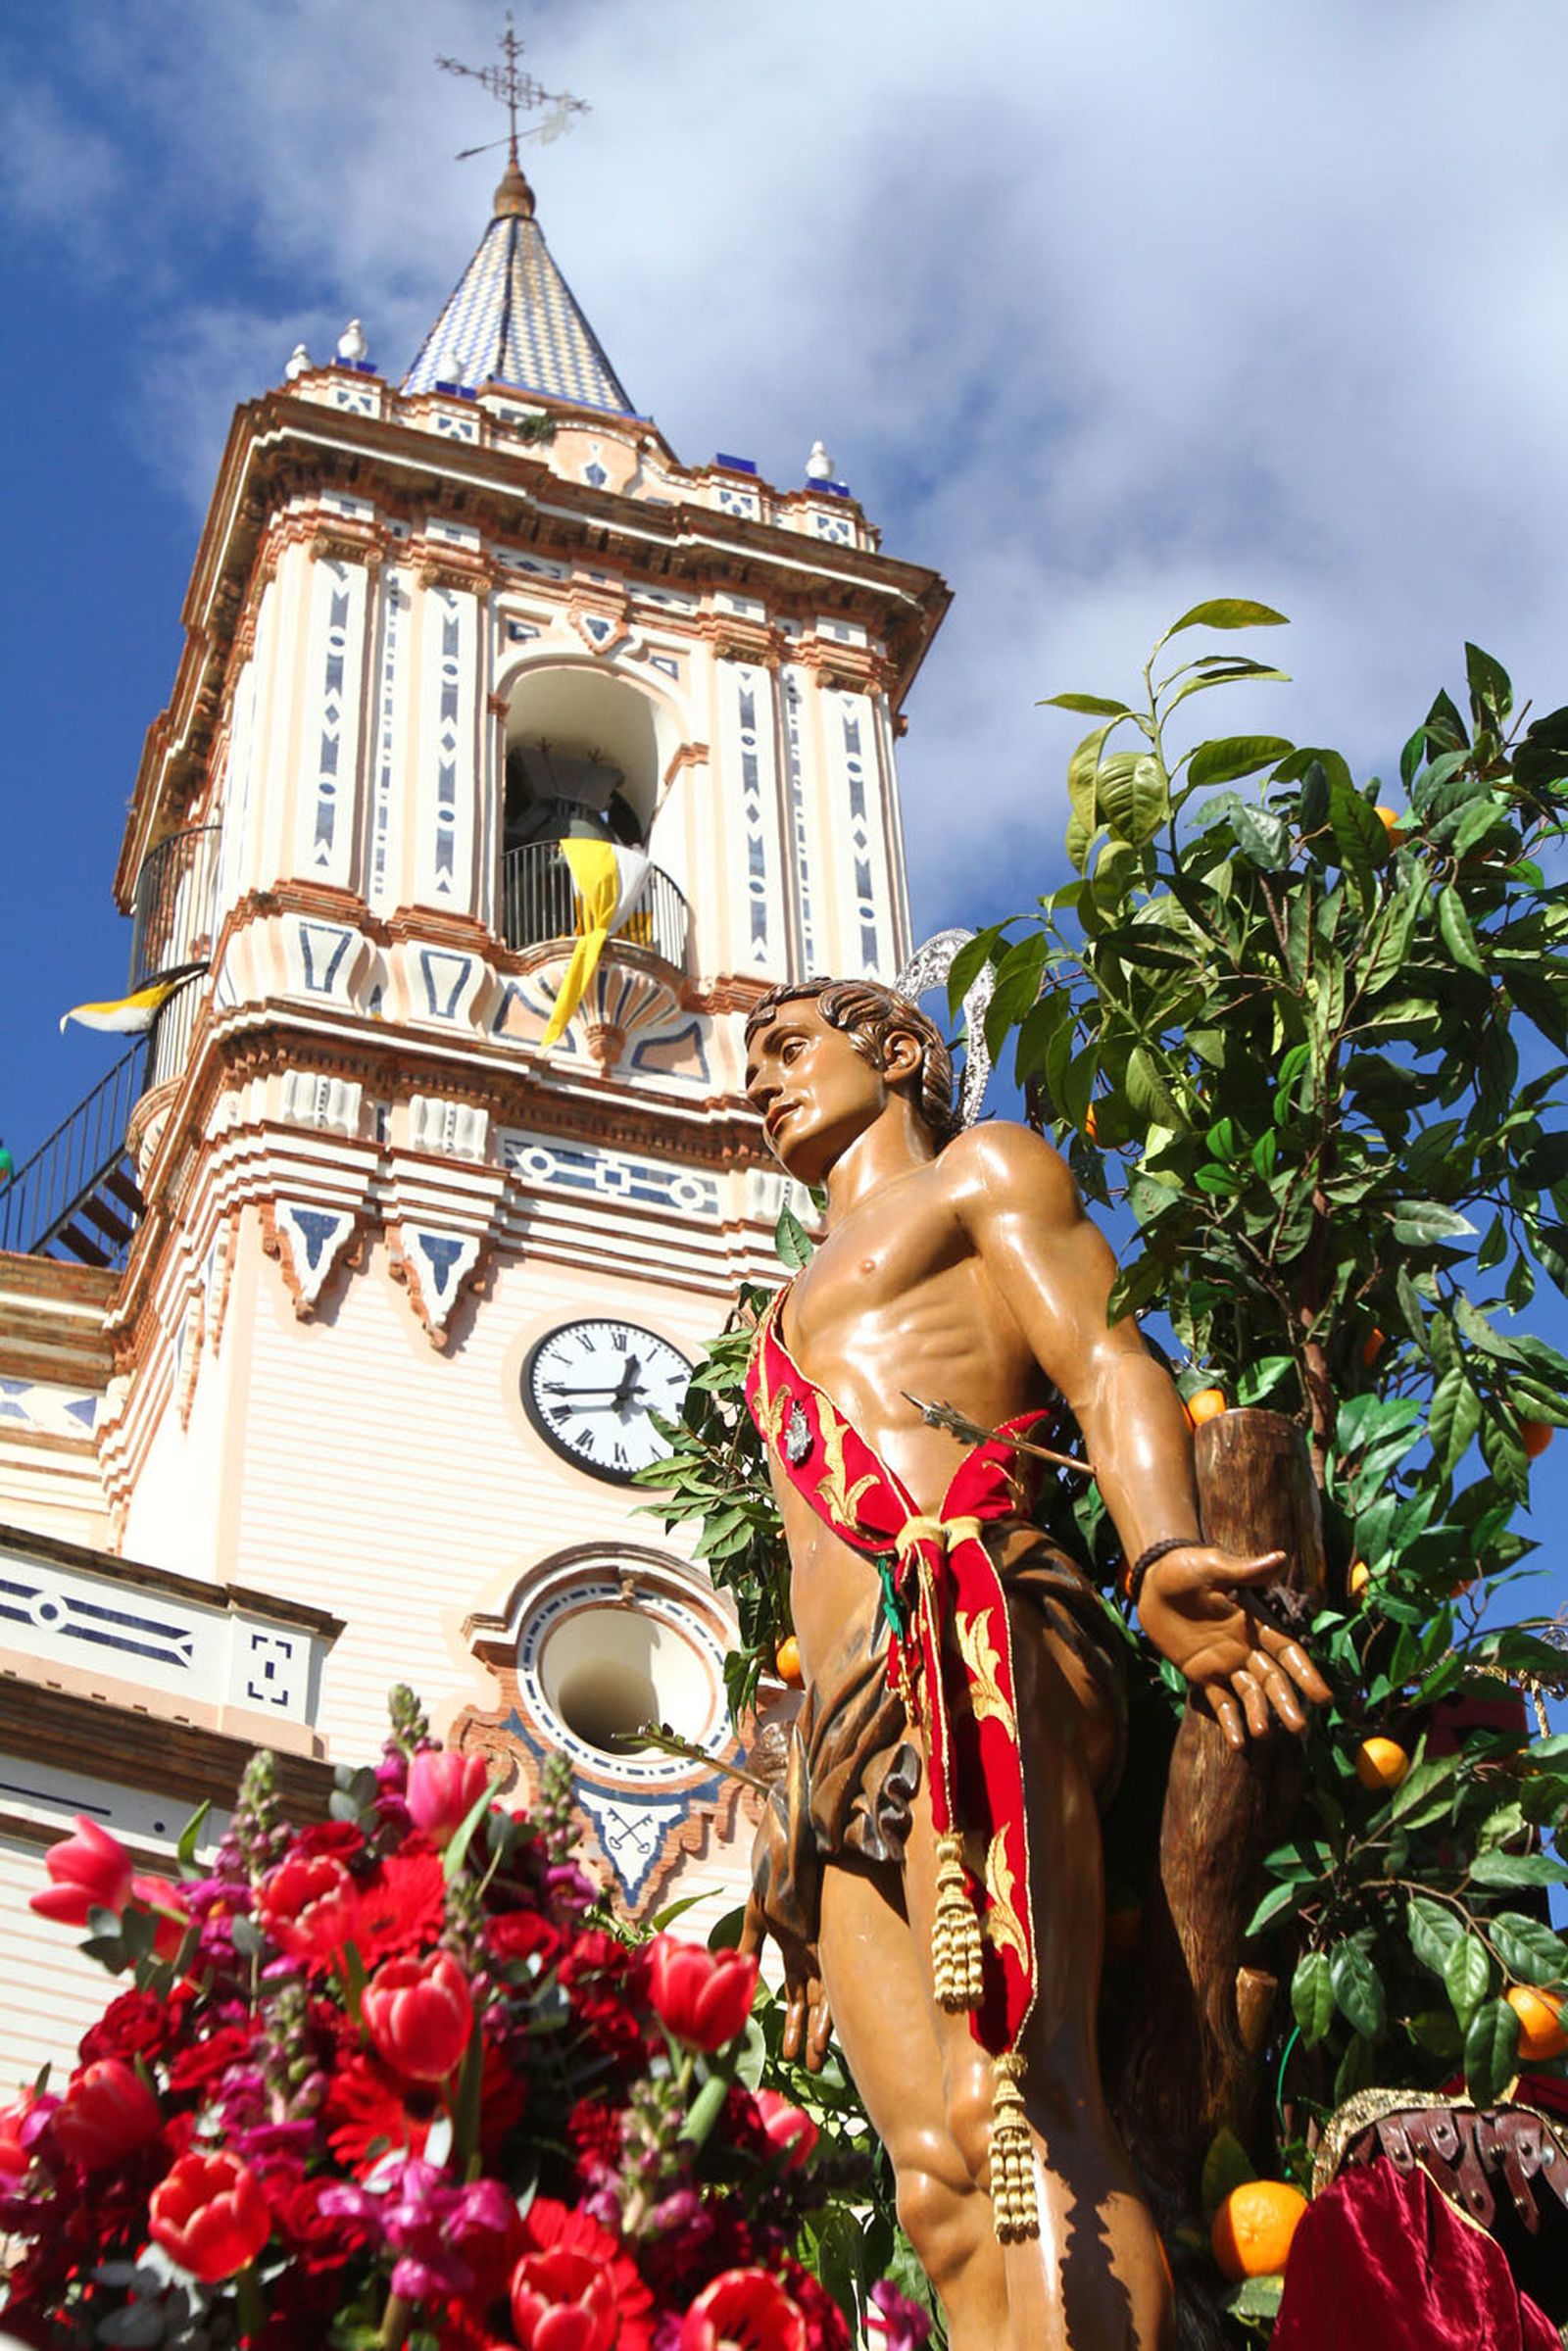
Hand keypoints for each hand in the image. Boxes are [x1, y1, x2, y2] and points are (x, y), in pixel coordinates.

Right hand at [739, 1892, 831, 2071]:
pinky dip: (828, 2008)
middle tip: (812, 2069)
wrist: (790, 1849)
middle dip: (811, 2037)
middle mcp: (812, 1955)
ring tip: (817, 2063)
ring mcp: (822, 1948)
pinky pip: (831, 1980)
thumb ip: (750, 1943)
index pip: (796, 1998)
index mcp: (794, 1950)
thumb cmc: (772, 1877)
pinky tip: (826, 2033)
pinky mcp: (828, 1940)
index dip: (794, 2026)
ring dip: (820, 2032)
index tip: (789, 2057)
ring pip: (825, 1999)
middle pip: (814, 2004)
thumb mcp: (756, 1914)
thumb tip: (737, 1968)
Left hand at [1137, 1544, 1330, 1749]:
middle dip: (1285, 1702)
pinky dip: (1229, 1722)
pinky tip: (1238, 1744)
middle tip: (1299, 1727)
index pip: (1287, 1652)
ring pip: (1249, 1694)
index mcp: (1256, 1622)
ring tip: (1263, 1734)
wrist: (1152, 1578)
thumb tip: (1279, 1558)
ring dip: (1258, 1714)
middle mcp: (1246, 1646)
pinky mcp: (1201, 1674)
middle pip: (1272, 1679)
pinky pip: (1219, 1701)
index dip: (1306, 1674)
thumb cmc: (1186, 1566)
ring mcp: (1224, 1662)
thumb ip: (1245, 1570)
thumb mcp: (1213, 1565)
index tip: (1324, 1698)